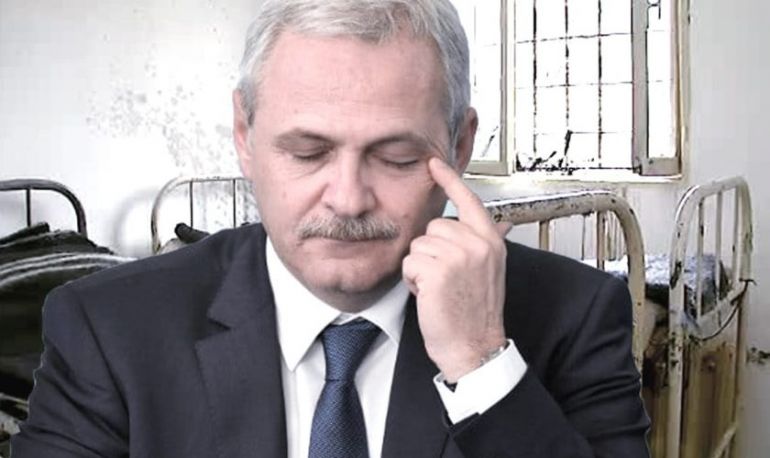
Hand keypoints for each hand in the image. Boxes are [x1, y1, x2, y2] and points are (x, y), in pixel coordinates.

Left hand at [402, 158, 512, 382]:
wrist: (474, 346)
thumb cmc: (478, 311)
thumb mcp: (492, 270)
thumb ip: (489, 241)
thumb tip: (501, 222)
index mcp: (491, 240)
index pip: (469, 200)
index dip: (449, 180)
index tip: (434, 163)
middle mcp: (477, 243)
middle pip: (433, 227)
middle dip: (431, 252)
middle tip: (446, 278)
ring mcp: (458, 256)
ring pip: (418, 245)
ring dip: (421, 268)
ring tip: (439, 289)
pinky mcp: (438, 271)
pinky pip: (409, 263)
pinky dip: (413, 281)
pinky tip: (429, 296)